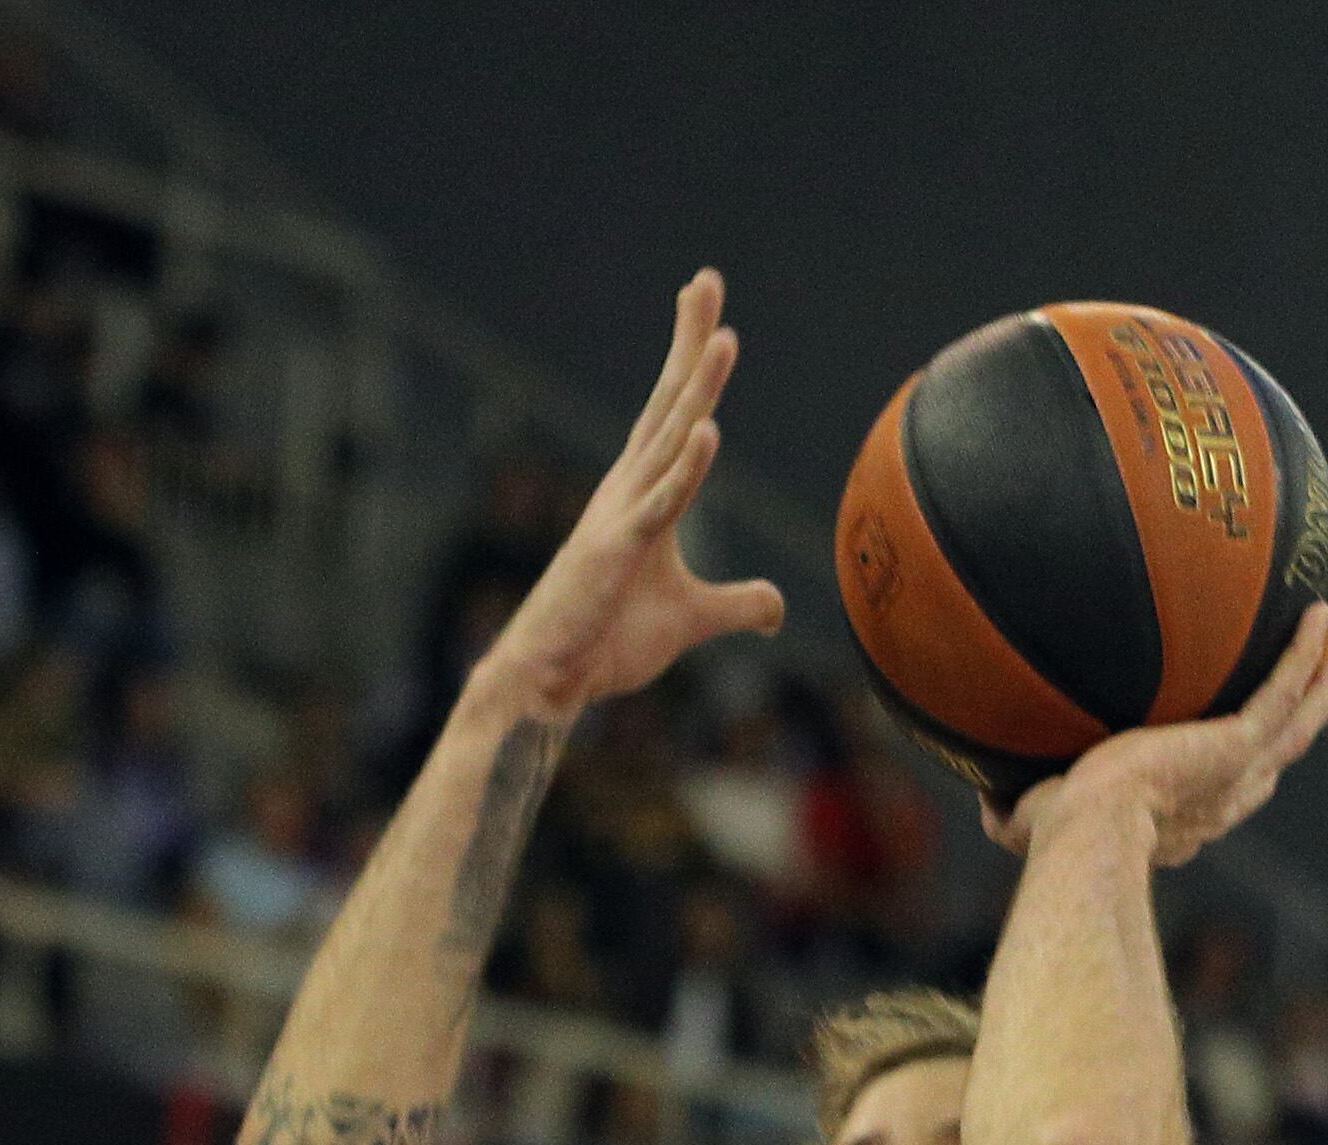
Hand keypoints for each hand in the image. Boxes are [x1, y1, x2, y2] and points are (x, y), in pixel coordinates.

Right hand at [476, 271, 788, 721]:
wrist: (550, 681)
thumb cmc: (607, 642)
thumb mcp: (690, 620)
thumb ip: (736, 605)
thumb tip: (777, 608)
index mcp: (643, 494)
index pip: (676, 415)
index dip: (695, 362)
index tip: (712, 311)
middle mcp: (629, 489)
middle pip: (669, 403)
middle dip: (690, 341)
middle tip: (706, 279)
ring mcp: (622, 517)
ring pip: (668, 440)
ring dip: (697, 389)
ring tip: (724, 336)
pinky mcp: (618, 553)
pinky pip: (660, 505)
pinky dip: (687, 469)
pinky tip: (709, 429)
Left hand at [986, 601, 1327, 866]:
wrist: (1088, 832)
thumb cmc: (1054, 841)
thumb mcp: (1027, 825)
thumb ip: (1012, 810)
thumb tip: (984, 799)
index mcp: (1180, 821)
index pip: (1219, 796)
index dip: (1234, 773)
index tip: (1237, 746)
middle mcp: (1218, 802)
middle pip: (1272, 761)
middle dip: (1293, 728)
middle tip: (1308, 691)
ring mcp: (1235, 774)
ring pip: (1295, 726)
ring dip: (1317, 688)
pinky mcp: (1239, 746)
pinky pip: (1284, 691)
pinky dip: (1302, 655)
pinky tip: (1314, 613)